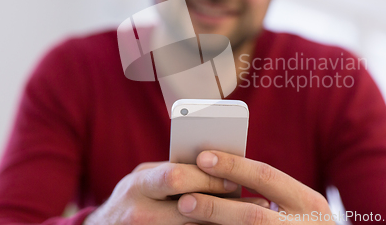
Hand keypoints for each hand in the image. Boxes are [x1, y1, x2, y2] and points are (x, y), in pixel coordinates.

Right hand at [84, 161, 268, 224]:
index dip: (208, 178)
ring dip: (224, 223)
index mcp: (138, 185)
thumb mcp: (145, 178)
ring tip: (250, 219)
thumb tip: (216, 166)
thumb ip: (173, 172)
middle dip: (222, 203)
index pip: (175, 177)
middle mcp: (139, 212)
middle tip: (252, 202)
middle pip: (189, 207)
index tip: (235, 178)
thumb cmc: (133, 196)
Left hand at [176, 151, 334, 224]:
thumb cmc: (305, 223)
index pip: (266, 177)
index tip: (203, 158)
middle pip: (252, 217)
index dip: (233, 166)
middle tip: (184, 201)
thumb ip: (271, 192)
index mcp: (310, 203)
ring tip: (186, 219)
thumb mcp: (300, 206)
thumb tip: (221, 173)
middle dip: (216, 208)